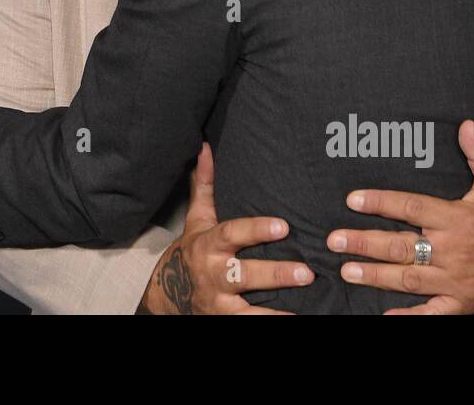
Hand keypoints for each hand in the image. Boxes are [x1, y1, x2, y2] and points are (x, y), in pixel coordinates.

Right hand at [139, 143, 312, 314]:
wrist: (167, 294)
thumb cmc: (191, 250)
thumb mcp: (197, 219)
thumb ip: (204, 185)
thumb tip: (206, 148)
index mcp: (208, 244)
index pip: (232, 235)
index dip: (256, 230)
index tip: (283, 226)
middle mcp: (213, 274)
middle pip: (244, 274)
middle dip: (275, 273)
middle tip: (306, 271)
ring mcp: (218, 303)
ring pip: (248, 308)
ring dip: (276, 307)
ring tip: (306, 300)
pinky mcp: (224, 322)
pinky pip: (248, 325)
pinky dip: (271, 322)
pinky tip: (297, 320)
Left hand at [327, 120, 473, 313]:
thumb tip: (466, 125)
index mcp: (459, 218)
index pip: (412, 208)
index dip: (381, 203)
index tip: (352, 199)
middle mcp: (455, 250)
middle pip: (402, 246)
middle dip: (365, 243)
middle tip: (334, 240)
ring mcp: (457, 280)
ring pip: (409, 278)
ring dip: (375, 275)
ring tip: (346, 269)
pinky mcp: (462, 302)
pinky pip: (432, 313)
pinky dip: (410, 316)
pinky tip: (384, 316)